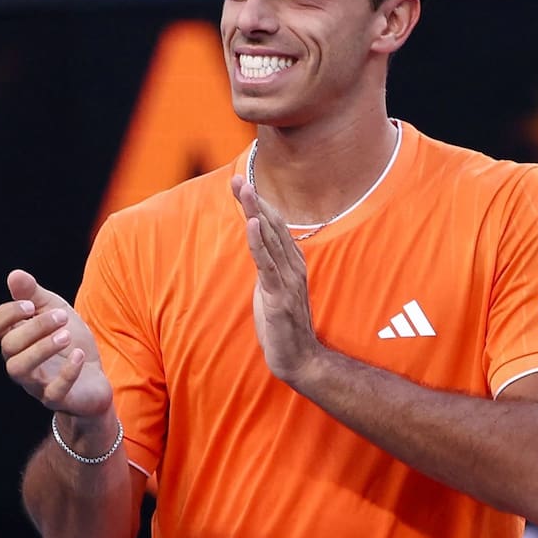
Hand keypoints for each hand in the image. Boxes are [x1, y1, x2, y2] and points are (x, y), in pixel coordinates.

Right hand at [0, 269, 112, 417]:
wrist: (94, 379)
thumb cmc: (68, 342)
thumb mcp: (55, 310)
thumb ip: (34, 295)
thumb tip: (14, 274)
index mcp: (14, 339)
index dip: (5, 314)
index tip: (30, 305)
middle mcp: (18, 362)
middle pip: (8, 346)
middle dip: (35, 326)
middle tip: (62, 316)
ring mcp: (35, 383)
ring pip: (19, 369)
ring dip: (42, 348)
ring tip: (66, 335)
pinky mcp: (56, 398)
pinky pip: (53, 392)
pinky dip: (67, 372)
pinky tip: (79, 355)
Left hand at [231, 175, 320, 383]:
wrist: (300, 359)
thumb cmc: (283, 326)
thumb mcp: (271, 290)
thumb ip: (267, 267)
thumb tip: (257, 248)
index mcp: (292, 263)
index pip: (274, 226)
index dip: (258, 204)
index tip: (242, 183)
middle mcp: (293, 266)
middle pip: (272, 225)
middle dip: (254, 201)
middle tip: (238, 178)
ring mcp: (288, 280)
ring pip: (270, 238)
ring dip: (255, 212)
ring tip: (244, 189)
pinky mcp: (279, 296)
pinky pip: (267, 264)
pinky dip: (258, 241)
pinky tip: (252, 223)